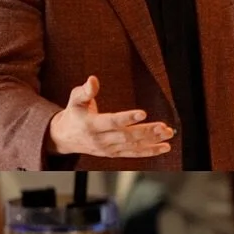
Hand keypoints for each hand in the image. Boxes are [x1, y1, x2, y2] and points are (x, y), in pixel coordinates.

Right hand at [47, 75, 174, 160]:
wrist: (65, 138)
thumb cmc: (73, 114)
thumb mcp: (75, 99)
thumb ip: (85, 91)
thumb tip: (93, 79)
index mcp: (91, 125)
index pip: (112, 122)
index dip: (127, 118)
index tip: (143, 113)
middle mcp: (101, 140)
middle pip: (127, 136)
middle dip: (147, 132)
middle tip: (164, 127)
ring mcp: (109, 149)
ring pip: (133, 146)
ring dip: (153, 142)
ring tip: (168, 134)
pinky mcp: (115, 154)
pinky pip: (134, 154)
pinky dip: (150, 152)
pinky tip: (164, 147)